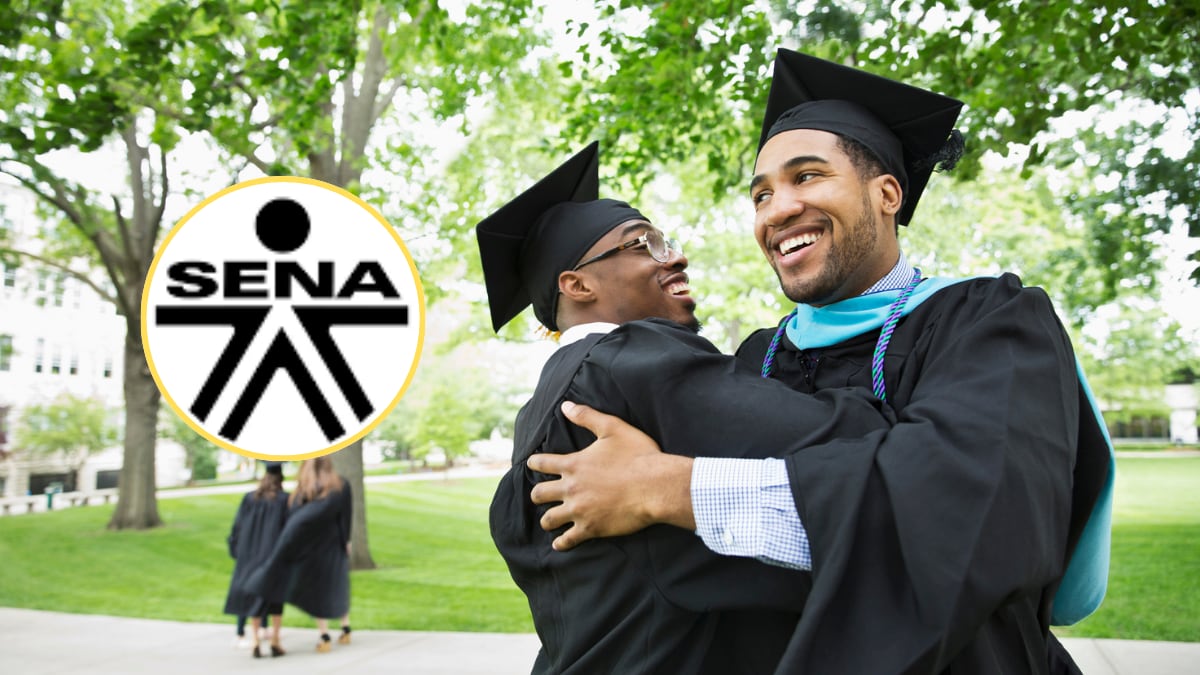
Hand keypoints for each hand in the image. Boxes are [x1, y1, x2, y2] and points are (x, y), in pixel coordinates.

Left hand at [527, 401, 694, 550]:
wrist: (656, 486)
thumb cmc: (638, 455)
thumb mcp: (612, 428)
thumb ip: (587, 417)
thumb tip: (565, 406)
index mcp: (573, 465)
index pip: (543, 463)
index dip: (534, 463)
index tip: (532, 464)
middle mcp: (571, 488)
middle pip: (539, 494)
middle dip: (537, 494)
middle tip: (539, 496)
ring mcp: (579, 510)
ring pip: (549, 519)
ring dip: (547, 519)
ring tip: (548, 520)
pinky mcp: (591, 528)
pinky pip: (568, 540)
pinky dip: (561, 543)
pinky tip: (558, 544)